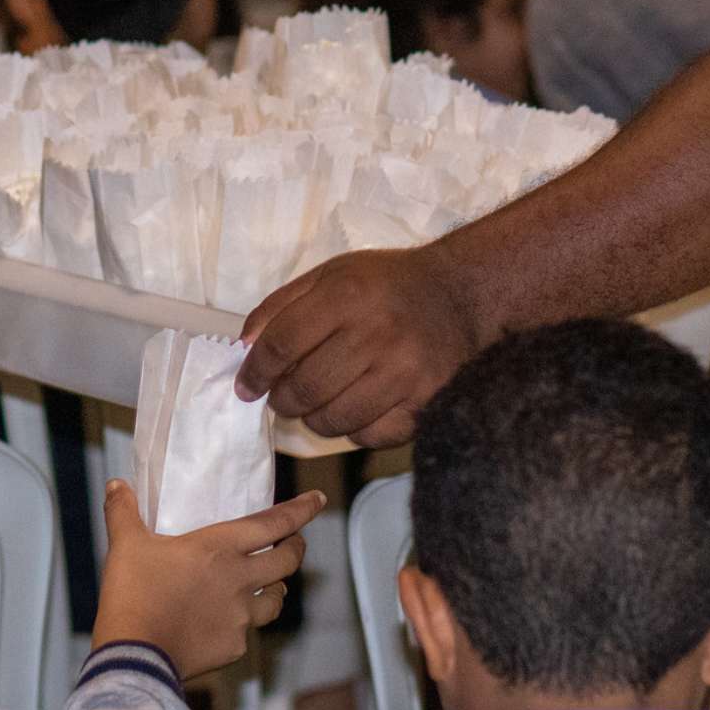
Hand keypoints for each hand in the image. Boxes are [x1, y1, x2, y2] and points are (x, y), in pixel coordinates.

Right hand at [92, 484, 324, 679]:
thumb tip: (118, 486)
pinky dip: (245, 623)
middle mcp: (239, 579)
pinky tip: (230, 623)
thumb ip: (123, 512)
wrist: (137, 656)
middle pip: (287, 561)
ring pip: (277, 599)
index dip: (300, 510)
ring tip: (272, 583)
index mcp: (220, 547)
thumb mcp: (126, 545)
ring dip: (278, 587)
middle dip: (296, 548)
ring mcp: (240, 616)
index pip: (274, 523)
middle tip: (295, 541)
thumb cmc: (134, 595)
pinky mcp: (234, 646)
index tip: (317, 500)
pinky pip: (249, 631)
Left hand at [234, 246, 481, 447]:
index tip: (246, 387)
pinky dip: (352, 428)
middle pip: (303, 388)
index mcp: (347, 295)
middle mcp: (376, 334)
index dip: (255, 371)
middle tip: (283, 396)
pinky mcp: (425, 403)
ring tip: (316, 402)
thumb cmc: (388, 284)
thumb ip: (282, 305)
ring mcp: (404, 373)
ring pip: (332, 420)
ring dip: (312, 418)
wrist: (464, 295)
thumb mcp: (333, 274)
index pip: (282, 344)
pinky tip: (355, 407)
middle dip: (281, 399)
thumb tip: (245, 345)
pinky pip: (368, 435)